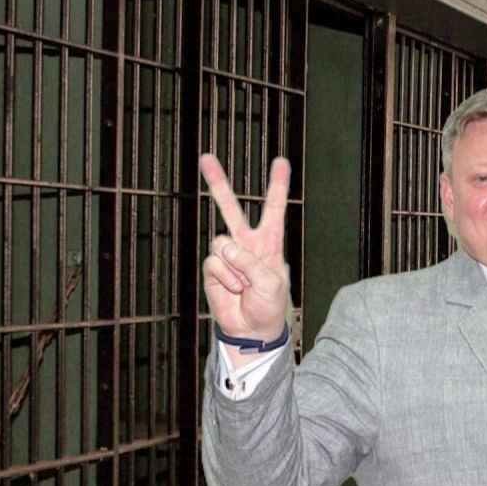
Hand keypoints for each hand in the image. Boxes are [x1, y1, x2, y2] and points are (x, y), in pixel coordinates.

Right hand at [199, 154, 291, 347]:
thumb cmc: (268, 305)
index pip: (274, 209)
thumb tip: (226, 248)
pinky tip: (234, 289)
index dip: (277, 186)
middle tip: (205, 157)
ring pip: (221, 242)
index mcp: (269, 242)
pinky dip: (225, 277)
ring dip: (234, 267)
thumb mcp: (272, 283)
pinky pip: (215, 263)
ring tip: (244, 285)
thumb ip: (252, 263)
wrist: (250, 328)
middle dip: (217, 183)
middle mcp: (246, 243)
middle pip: (231, 208)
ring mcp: (228, 255)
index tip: (281, 162)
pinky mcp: (213, 268)